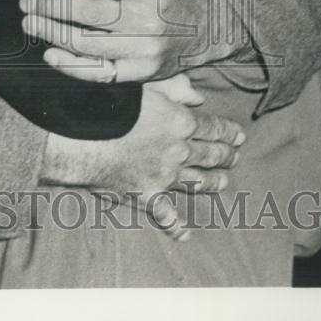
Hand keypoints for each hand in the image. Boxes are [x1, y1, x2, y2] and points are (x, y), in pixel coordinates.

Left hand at [21, 0, 203, 82]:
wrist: (212, 28)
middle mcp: (146, 21)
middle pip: (88, 14)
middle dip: (51, 7)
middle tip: (27, 3)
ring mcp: (143, 50)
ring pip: (87, 44)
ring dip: (53, 34)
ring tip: (31, 25)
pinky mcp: (142, 73)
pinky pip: (99, 72)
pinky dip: (71, 65)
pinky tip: (51, 54)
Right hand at [42, 86, 244, 238]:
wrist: (82, 135)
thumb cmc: (110, 103)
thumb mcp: (145, 86)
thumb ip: (175, 89)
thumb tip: (199, 97)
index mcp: (180, 122)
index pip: (213, 127)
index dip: (228, 132)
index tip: (239, 136)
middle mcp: (178, 151)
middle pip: (210, 154)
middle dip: (225, 156)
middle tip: (234, 157)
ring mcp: (164, 176)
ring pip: (197, 181)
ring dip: (212, 182)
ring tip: (223, 183)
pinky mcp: (146, 195)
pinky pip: (165, 214)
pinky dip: (175, 226)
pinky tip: (184, 234)